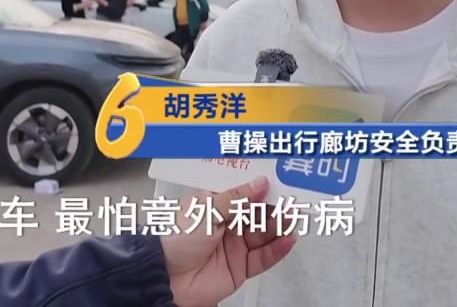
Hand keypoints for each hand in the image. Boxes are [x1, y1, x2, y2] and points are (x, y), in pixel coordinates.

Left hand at [162, 176, 296, 306]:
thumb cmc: (176, 239)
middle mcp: (226, 224)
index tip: (278, 179)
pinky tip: (288, 239)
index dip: (260, 186)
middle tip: (291, 198)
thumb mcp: (206, 210)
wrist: (164, 277)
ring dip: (279, 226)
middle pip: (257, 213)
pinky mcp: (240, 268)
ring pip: (263, 234)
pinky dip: (277, 249)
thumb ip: (235, 198)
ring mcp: (234, 246)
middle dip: (274, 206)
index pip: (243, 192)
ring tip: (292, 217)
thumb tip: (260, 182)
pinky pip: (263, 257)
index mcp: (214, 204)